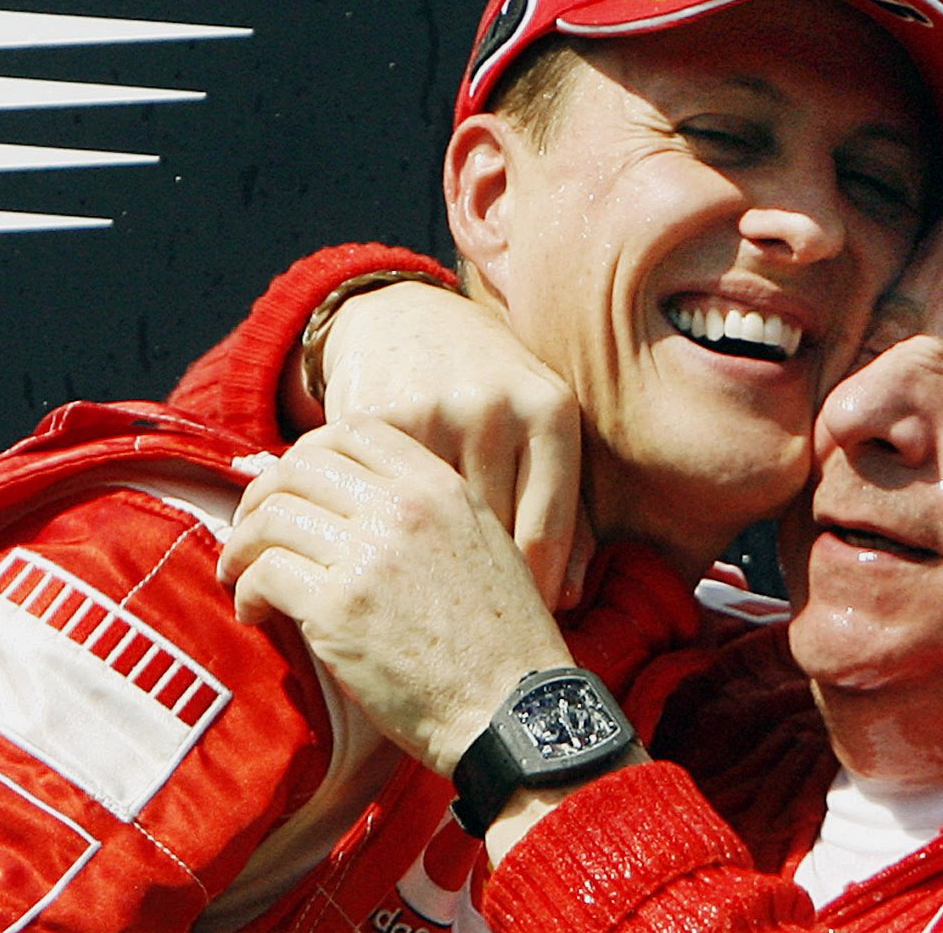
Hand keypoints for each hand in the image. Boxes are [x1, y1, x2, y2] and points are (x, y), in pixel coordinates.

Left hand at [219, 418, 574, 776]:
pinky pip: (264, 574)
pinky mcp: (337, 607)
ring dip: (243, 547)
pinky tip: (259, 614)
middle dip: (262, 496)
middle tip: (253, 534)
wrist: (512, 705)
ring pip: (271, 517)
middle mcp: (404, 508)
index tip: (296, 490)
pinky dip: (248, 592)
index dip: (309, 453)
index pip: (354, 429)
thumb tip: (356, 502)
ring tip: (243, 576)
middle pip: (300, 466)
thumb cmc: (501, 639)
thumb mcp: (483, 545)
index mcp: (442, 487)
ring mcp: (369, 554)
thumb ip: (426, 512)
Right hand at [303, 280, 589, 608]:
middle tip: (475, 621)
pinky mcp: (374, 417)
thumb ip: (562, 505)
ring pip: (434, 522)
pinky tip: (379, 559)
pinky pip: (381, 499)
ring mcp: (433, 410)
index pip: (550, 524)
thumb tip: (569, 597)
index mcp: (550, 410)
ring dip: (428, 564)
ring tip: (428, 601)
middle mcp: (496, 406)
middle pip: (494, 529)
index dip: (540, 584)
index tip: (530, 623)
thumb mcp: (536, 426)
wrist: (405, 320)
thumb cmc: (488, 390)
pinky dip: (379, 534)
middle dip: (484, 578)